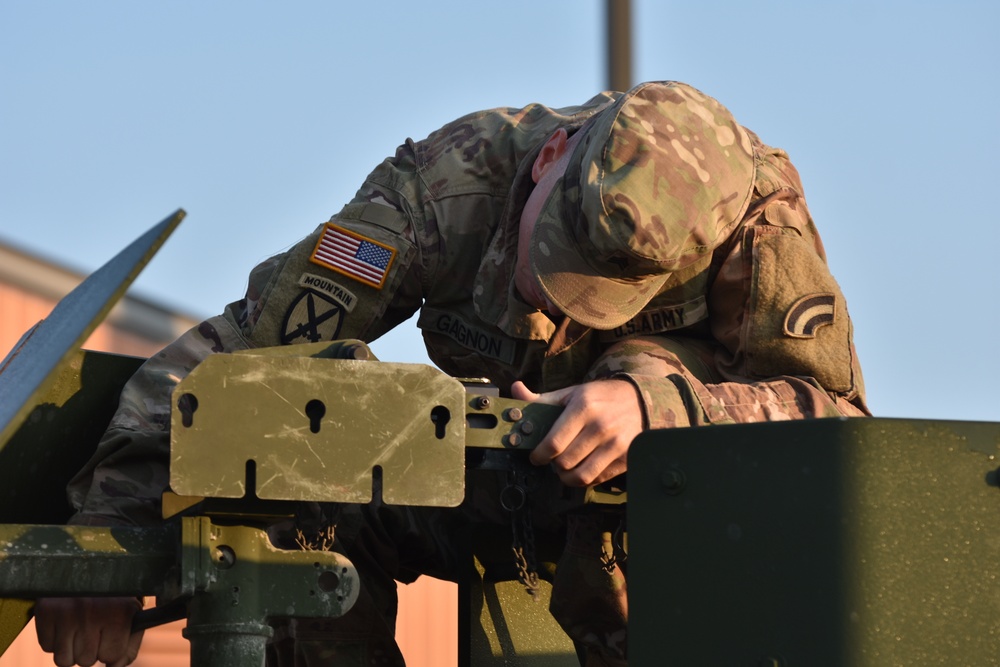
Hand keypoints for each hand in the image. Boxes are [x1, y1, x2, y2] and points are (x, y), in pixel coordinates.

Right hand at [35, 596, 143, 666]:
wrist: (86, 560)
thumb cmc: (113, 591)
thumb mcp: (131, 610)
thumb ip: (130, 642)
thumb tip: (115, 666)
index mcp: (120, 612)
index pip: (111, 657)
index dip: (111, 650)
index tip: (111, 638)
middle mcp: (93, 613)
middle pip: (86, 660)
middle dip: (91, 649)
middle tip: (94, 628)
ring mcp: (66, 613)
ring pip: (64, 660)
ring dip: (71, 649)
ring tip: (80, 627)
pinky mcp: (45, 611)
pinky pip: (47, 646)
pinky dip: (55, 639)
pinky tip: (65, 621)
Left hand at [511, 379, 642, 486]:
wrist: (640, 400)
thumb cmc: (600, 397)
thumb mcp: (572, 393)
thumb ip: (542, 399)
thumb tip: (516, 390)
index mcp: (583, 407)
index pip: (553, 443)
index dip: (539, 455)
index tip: (536, 456)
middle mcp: (601, 426)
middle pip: (564, 462)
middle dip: (553, 464)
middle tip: (553, 459)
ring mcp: (616, 444)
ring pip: (580, 476)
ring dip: (567, 476)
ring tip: (565, 467)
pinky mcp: (626, 458)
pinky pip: (597, 479)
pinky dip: (585, 478)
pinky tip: (583, 466)